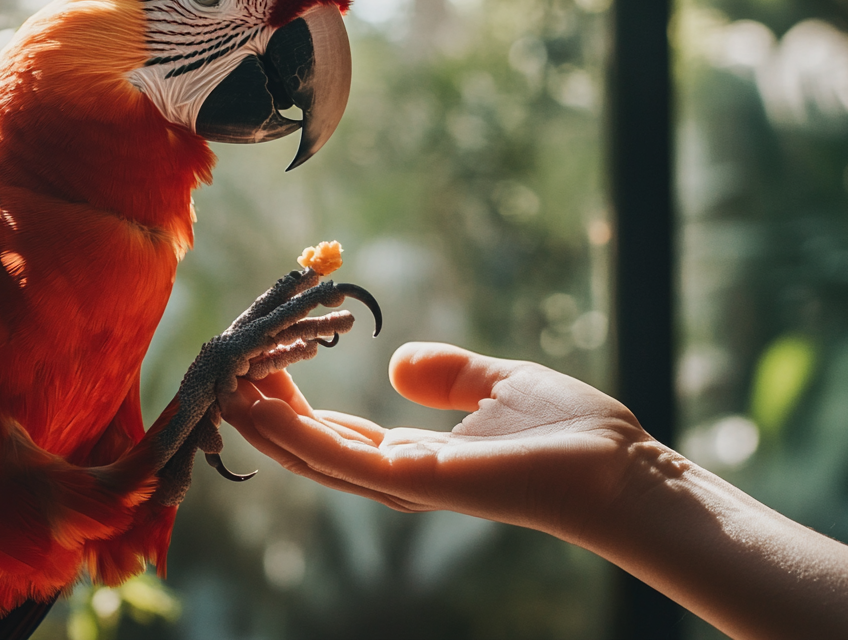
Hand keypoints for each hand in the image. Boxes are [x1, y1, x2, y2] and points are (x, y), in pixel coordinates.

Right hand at [221, 341, 658, 544]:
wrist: (620, 472)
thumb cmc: (573, 433)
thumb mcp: (498, 383)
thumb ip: (448, 374)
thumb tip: (396, 363)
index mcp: (420, 455)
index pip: (342, 433)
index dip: (299, 404)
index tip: (266, 369)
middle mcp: (405, 477)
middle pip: (319, 448)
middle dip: (271, 416)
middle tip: (228, 378)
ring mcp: (409, 485)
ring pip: (319, 457)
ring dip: (270, 427)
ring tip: (227, 392)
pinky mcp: (420, 483)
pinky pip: (346, 460)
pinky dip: (300, 438)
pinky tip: (264, 412)